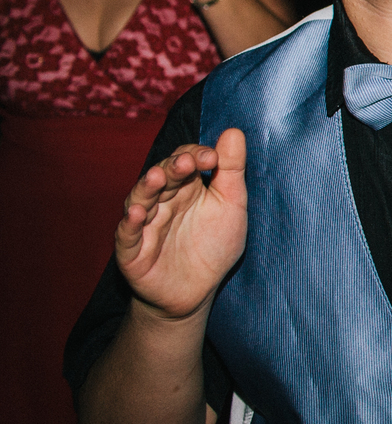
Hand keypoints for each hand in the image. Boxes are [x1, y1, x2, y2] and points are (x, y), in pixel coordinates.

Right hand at [115, 130, 249, 323]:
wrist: (196, 292)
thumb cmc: (213, 244)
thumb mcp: (231, 205)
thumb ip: (231, 170)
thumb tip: (234, 132)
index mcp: (185, 187)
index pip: (183, 160)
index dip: (195, 155)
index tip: (213, 157)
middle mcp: (161, 201)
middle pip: (161, 177)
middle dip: (172, 167)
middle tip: (186, 161)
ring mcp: (144, 225)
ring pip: (140, 200)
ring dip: (147, 188)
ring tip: (158, 177)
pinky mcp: (132, 252)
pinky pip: (126, 235)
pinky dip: (129, 224)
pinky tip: (137, 213)